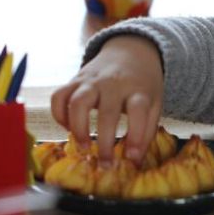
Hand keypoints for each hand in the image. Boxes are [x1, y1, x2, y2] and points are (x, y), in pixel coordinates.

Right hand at [51, 35, 163, 163]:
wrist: (130, 50)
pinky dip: (59, 115)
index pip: (138, 111)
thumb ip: (147, 131)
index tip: (131, 158)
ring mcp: (92, 80)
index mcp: (138, 90)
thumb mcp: (154, 103)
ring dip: (78, 128)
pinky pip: (59, 96)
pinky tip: (69, 128)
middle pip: (106, 112)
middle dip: (105, 142)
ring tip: (84, 148)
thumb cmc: (142, 84)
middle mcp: (114, 84)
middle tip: (105, 164)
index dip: (136, 136)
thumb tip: (134, 163)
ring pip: (77, 102)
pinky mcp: (75, 79)